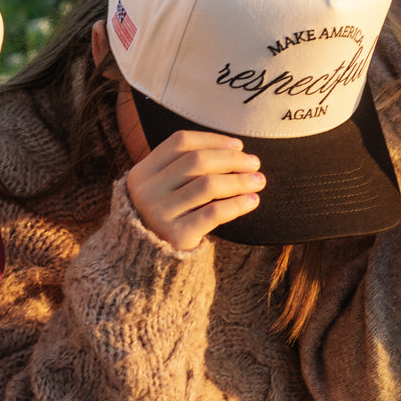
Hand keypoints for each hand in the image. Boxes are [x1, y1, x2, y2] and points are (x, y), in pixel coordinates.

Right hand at [125, 130, 264, 250]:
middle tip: (255, 163)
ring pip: (208, 185)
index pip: (180, 142)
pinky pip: (214, 213)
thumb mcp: (166, 188)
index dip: (213, 140)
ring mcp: (158, 214)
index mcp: (142, 173)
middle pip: (197, 161)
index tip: (239, 145)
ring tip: (258, 181)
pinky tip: (252, 201)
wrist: (152, 261)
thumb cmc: (169, 215)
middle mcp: (145, 192)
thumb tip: (237, 150)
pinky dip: (237, 204)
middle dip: (232, 159)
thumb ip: (188, 167)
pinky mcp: (176, 236)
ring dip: (240, 180)